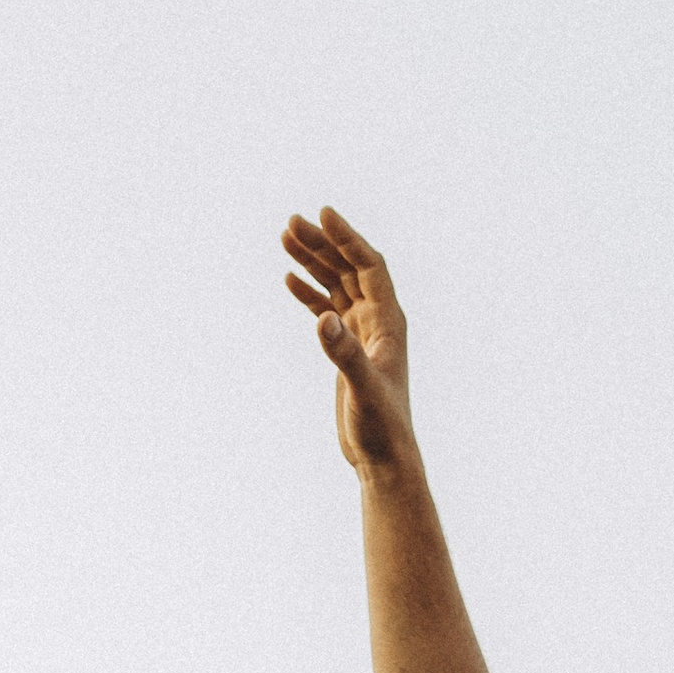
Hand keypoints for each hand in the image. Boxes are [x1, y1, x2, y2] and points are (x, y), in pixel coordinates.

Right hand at [283, 209, 414, 476]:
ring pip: (335, 285)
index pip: (369, 266)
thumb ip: (343, 353)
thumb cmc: (382, 426)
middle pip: (348, 268)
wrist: (383, 458)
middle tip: (291, 223)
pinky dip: (309, 293)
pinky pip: (327, 309)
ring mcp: (361, 333)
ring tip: (285, 238)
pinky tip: (290, 278)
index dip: (347, 239)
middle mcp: (377, 320)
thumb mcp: (362, 389)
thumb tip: (322, 318)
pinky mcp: (346, 349)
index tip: (323, 214)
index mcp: (389, 321)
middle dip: (322, 244)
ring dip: (313, 261)